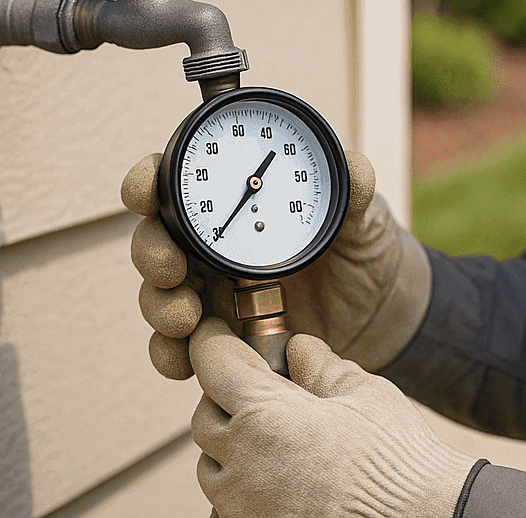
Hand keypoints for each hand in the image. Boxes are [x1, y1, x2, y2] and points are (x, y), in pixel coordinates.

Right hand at [122, 150, 431, 379]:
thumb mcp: (364, 219)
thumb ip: (356, 192)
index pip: (176, 183)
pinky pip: (180, 351)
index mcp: (237, 203)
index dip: (147, 182)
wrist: (381, 312)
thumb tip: (355, 165)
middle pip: (156, 241)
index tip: (143, 192)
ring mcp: (212, 295)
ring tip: (184, 317)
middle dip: (151, 253)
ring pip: (160, 297)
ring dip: (159, 306)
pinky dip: (171, 357)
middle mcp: (212, 246)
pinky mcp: (220, 340)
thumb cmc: (363, 249)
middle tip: (170, 267)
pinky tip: (182, 361)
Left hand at [189, 320, 473, 517]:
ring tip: (277, 439)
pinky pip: (229, 506)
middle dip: (228, 396)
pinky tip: (282, 481)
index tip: (219, 335)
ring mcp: (243, 507)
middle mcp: (242, 464)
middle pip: (206, 417)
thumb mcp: (364, 394)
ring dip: (233, 446)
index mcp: (264, 415)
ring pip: (213, 467)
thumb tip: (299, 349)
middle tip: (264, 388)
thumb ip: (321, 368)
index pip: (213, 365)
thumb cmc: (397, 459)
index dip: (214, 343)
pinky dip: (244, 489)